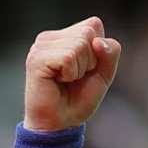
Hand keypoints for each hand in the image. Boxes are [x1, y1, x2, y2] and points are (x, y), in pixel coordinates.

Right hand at [23, 16, 121, 131]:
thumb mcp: (105, 73)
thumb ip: (110, 52)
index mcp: (65, 35)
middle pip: (88, 33)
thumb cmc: (79, 97)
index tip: (87, 68)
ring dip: (80, 69)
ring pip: (79, 45)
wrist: (61, 122)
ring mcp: (41, 45)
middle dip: (91, 60)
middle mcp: (51, 37)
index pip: (94, 24)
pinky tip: (58, 81)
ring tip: (66, 80)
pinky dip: (71, 74)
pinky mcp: (36, 58)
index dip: (99, 50)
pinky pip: (69, 57)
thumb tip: (97, 42)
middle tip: (75, 77)